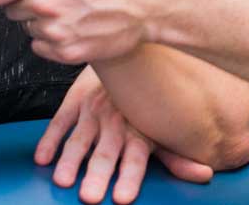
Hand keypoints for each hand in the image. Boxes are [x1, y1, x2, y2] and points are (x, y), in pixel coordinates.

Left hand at [0, 0, 161, 63]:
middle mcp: (47, 4)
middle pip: (9, 10)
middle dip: (22, 1)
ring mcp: (58, 31)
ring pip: (28, 28)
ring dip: (39, 19)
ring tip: (68, 5)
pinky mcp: (69, 52)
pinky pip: (41, 47)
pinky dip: (52, 38)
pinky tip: (74, 22)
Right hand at [38, 66, 213, 203]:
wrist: (131, 59)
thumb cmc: (148, 105)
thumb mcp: (163, 132)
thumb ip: (179, 158)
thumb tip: (206, 174)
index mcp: (139, 131)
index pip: (135, 158)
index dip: (130, 177)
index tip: (122, 197)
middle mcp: (116, 123)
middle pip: (106, 153)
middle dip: (98, 174)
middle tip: (91, 196)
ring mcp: (93, 111)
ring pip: (80, 139)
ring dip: (71, 160)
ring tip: (63, 179)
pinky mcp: (75, 101)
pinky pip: (59, 121)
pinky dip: (50, 139)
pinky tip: (42, 157)